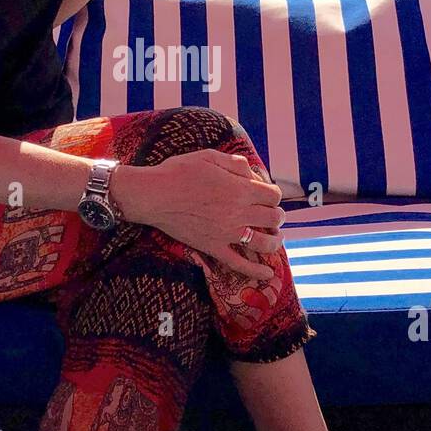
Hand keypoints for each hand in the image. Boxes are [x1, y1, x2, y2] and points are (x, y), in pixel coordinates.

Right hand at [112, 149, 283, 281]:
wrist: (154, 195)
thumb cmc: (179, 172)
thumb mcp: (209, 157)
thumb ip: (234, 162)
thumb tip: (251, 171)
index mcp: (239, 189)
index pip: (273, 195)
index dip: (273, 194)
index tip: (266, 194)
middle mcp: (238, 212)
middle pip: (273, 218)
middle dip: (276, 215)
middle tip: (272, 215)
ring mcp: (227, 233)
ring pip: (264, 243)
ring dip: (275, 240)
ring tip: (275, 237)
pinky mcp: (213, 247)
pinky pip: (239, 264)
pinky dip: (256, 271)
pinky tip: (268, 273)